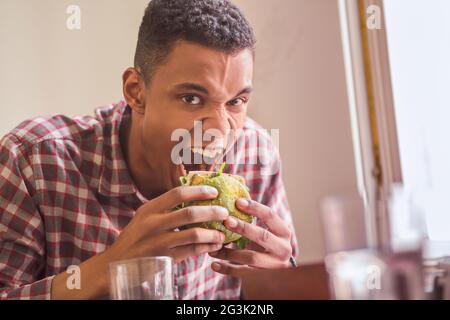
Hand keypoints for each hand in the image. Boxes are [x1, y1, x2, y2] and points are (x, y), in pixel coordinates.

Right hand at [107, 185, 228, 262]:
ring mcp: (159, 242)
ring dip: (212, 233)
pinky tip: (213, 246)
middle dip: (212, 211)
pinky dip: (205, 248)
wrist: (115, 264)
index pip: (177, 194)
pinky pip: (191, 251)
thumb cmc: (135, 238)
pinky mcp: (164, 258)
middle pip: (189, 213)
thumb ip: (163, 208)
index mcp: (149, 209)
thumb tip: (192, 197)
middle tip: (225, 212)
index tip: (214, 191)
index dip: (198, 191)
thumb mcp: (143, 218)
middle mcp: (153, 223)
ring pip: (193, 234)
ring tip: (222, 233)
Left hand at [209, 198, 292, 276]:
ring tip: (213, 246)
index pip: (270, 215)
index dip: (254, 208)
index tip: (238, 201)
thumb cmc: (268, 244)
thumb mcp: (269, 230)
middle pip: (262, 236)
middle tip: (226, 221)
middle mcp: (283, 248)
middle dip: (243, 228)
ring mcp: (275, 265)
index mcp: (284, 232)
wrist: (279, 272)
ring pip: (251, 258)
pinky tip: (214, 264)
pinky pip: (243, 274)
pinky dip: (227, 269)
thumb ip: (256, 217)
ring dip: (230, 251)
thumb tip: (235, 189)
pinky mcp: (264, 278)